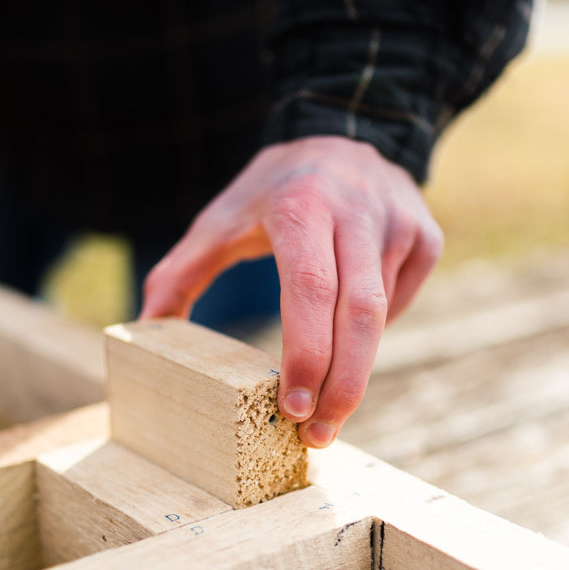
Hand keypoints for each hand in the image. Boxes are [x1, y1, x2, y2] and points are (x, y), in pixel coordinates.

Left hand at [141, 135, 442, 447]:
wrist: (344, 132)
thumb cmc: (274, 191)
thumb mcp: (221, 219)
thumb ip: (180, 272)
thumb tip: (143, 327)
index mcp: (302, 207)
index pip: (310, 289)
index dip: (306, 352)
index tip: (291, 408)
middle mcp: (357, 213)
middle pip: (359, 315)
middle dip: (340, 386)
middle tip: (316, 436)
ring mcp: (399, 225)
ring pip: (382, 317)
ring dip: (355, 373)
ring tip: (327, 416)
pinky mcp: (425, 238)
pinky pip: (400, 304)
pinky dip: (374, 336)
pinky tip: (349, 343)